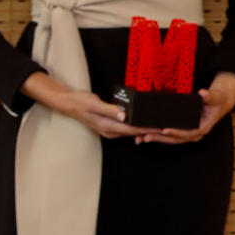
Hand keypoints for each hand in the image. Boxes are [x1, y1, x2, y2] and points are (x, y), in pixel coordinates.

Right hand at [21, 71, 157, 139]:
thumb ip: (110, 110)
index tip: (159, 128)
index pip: (131, 129)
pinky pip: (125, 127)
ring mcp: (108, 129)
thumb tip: (123, 116)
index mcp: (107, 126)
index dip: (146, 129)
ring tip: (158, 126)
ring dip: (143, 129)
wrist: (69, 103)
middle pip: (133, 132)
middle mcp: (109, 130)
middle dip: (148, 130)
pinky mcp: (109, 125)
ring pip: (130, 131)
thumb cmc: (81, 102)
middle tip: (165, 127)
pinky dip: (135, 126)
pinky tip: (143, 122)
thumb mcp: (95, 104)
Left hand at [140, 72, 234, 143]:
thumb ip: (209, 96)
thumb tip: (203, 93)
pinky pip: (170, 135)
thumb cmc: (218, 100)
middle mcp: (195, 133)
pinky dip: (158, 135)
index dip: (177, 132)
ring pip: (171, 139)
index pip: (189, 133)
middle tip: (146, 136)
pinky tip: (146, 135)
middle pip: (176, 139)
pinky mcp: (183, 130)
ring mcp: (189, 132)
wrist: (220, 103)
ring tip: (141, 138)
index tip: (165, 130)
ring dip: (157, 139)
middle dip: (161, 138)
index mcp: (203, 127)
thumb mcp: (216, 97)